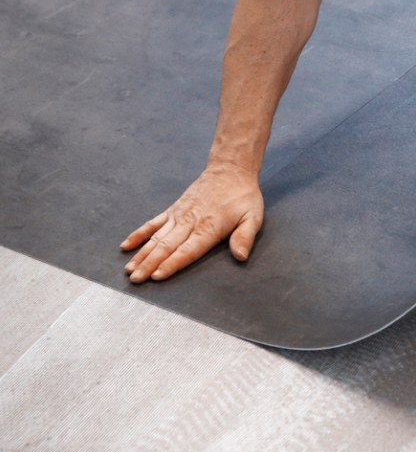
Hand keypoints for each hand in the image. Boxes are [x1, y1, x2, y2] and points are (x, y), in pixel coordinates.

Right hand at [121, 163, 263, 282]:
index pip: (187, 251)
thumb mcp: (253, 217)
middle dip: (149, 265)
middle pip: (166, 247)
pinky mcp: (173, 210)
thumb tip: (241, 256)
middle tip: (135, 280)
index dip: (171, 264)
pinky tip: (126, 246)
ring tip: (129, 270)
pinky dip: (139, 235)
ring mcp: (178, 216)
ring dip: (141, 254)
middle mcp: (189, 223)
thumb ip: (245, 237)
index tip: (156, 276)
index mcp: (208, 228)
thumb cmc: (243, 197)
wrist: (230, 171)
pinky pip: (152, 223)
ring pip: (156, 238)